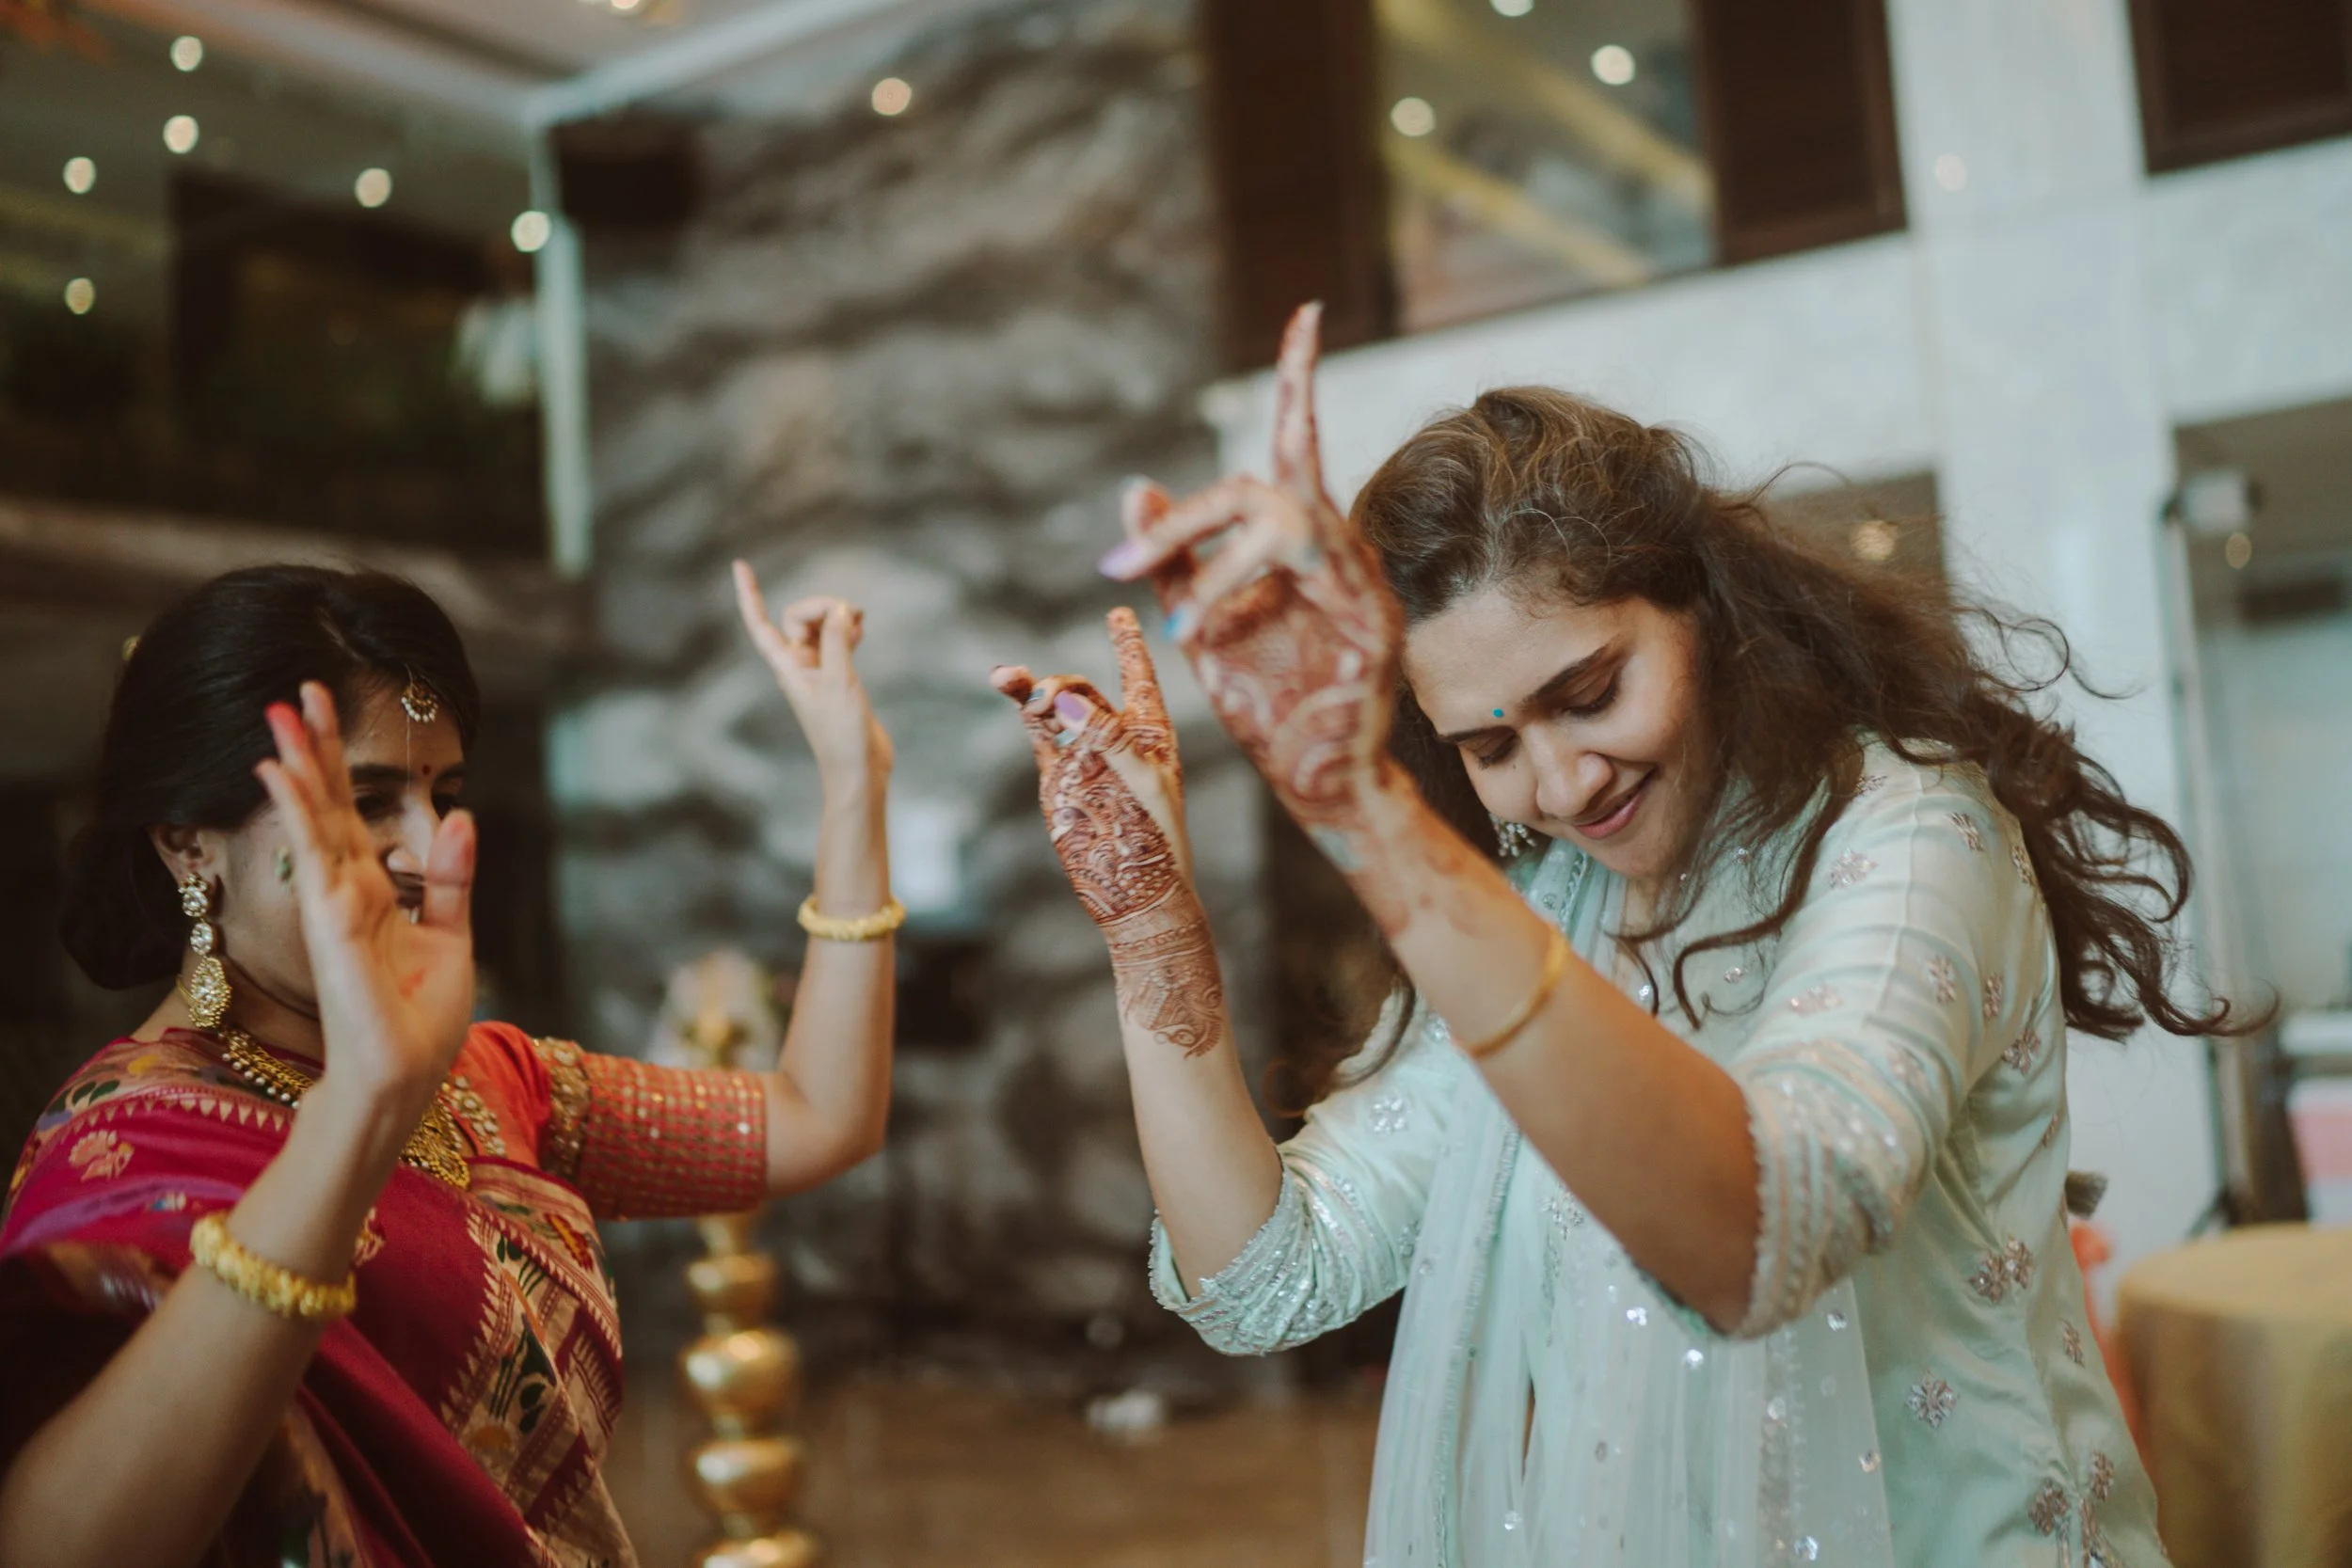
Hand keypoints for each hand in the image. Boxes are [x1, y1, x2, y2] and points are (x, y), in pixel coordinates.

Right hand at [256, 685, 475, 1121]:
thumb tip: (462, 817)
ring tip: (280, 710)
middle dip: (313, 748)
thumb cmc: (420, 1022)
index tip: (327, 713)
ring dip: (298, 763)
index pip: (352, 816)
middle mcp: (346, 890)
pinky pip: (315, 855)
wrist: (402, 1079)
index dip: (339, 767)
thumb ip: (451, 879)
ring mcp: (333, 904)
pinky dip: (299, 811)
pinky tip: (280, 772)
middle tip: (297, 689)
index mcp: (375, 892)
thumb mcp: (452, 937)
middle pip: (327, 805)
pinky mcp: (331, 922)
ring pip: (314, 818)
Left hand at [734, 562, 893, 793]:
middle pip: (798, 617)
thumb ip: (836, 641)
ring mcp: (818, 672)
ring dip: (837, 616)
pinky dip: (847, 630)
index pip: (759, 624)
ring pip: (819, 627)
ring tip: (862, 621)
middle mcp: (798, 667)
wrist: (858, 769)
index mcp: (787, 668)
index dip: (748, 595)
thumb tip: (839, 609)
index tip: (739, 565)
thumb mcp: (839, 681)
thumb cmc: (841, 734)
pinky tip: (861, 632)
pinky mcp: (837, 679)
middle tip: (853, 614)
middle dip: (822, 605)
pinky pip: (836, 641)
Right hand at [993, 610, 1225, 1055]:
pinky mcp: (1059, 779)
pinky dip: (1024, 713)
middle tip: (1045, 695)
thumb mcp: (1143, 782)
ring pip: (1054, 708)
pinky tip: (1010, 689)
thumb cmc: (1158, 841)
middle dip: (1062, 683)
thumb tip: (1065, 696)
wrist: (1136, 894)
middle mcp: (1115, 738)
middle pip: (1085, 690)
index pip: (1138, 678)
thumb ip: (1106, 736)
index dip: (1128, 645)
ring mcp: (1083, 756)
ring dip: (1032, 688)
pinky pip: (1038, 735)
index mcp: (1151, 734)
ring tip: (1008, 678)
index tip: (1118, 612)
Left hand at [1099, 303, 1403, 860]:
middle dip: (1190, 519)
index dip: (1300, 378)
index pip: (1297, 443)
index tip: (1305, 311)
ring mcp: (1363, 585)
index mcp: (1302, 545)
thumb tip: (1136, 486)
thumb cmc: (1267, 704)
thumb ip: (1171, 557)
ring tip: (1178, 622)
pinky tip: (1204, 631)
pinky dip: (1241, 594)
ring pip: (1285, 519)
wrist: (1319, 781)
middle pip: (1270, 482)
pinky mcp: (1373, 624)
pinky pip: (1304, 575)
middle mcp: (1338, 551)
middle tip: (1126, 564)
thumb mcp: (1200, 622)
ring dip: (1215, 560)